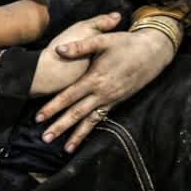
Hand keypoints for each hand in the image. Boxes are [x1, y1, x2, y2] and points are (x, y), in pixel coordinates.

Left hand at [36, 23, 175, 152]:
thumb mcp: (104, 40)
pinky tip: (84, 137)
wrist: (152, 53)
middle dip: (61, 127)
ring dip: (77, 135)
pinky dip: (92, 129)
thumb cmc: (126, 44)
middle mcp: (103, 93)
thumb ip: (81, 46)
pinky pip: (101, 119)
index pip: (69, 96)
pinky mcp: (118, 101)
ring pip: (91, 121)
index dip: (53, 107)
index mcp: (95, 78)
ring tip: (65, 149)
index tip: (38, 117)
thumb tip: (58, 49)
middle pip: (77, 113)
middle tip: (45, 138)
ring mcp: (111, 99)